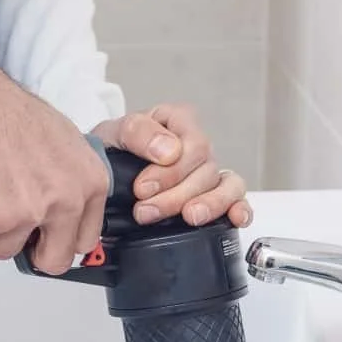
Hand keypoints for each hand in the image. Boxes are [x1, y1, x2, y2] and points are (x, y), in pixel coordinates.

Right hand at [0, 60, 108, 275]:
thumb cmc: (11, 114)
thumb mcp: (66, 144)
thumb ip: (73, 183)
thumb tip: (67, 212)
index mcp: (90, 184)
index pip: (86, 240)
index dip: (60, 240)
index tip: (46, 236)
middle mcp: (66, 201)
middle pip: (55, 261)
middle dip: (31, 252)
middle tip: (14, 232)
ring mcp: (31, 213)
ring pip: (7, 250)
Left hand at [91, 104, 251, 228]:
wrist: (101, 176)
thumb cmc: (110, 151)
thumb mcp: (112, 133)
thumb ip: (137, 133)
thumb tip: (169, 151)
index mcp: (177, 122)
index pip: (192, 144)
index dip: (170, 171)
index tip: (141, 188)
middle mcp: (197, 147)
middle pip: (206, 170)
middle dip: (176, 196)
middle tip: (145, 211)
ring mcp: (208, 173)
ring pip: (227, 186)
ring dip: (210, 205)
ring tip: (189, 217)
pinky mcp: (214, 196)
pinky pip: (237, 200)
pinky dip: (240, 210)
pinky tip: (236, 219)